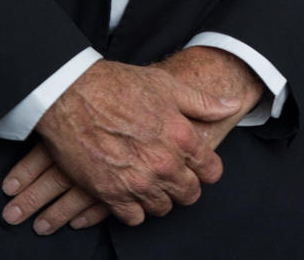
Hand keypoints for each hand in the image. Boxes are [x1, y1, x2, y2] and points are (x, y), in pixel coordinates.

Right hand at [0, 58, 241, 231]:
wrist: (72, 95)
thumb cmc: (119, 86)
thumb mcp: (168, 86)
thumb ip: (203, 102)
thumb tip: (232, 105)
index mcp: (182, 137)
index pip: (211, 171)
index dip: (206, 169)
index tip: (198, 166)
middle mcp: (164, 164)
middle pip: (189, 193)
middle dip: (185, 186)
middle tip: (173, 176)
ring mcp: (137, 181)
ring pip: (162, 208)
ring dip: (160, 198)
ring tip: (151, 183)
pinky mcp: (110, 193)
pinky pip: (133, 218)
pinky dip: (134, 209)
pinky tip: (130, 193)